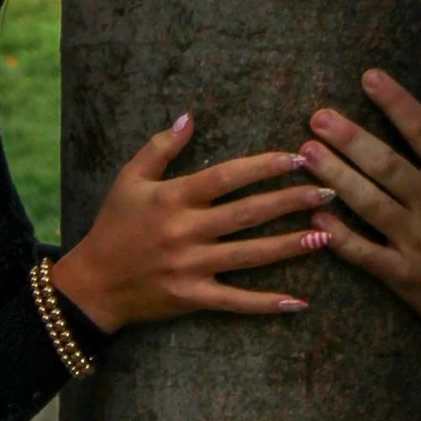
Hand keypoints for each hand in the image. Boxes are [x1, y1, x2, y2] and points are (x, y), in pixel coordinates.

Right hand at [52, 118, 334, 331]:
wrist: (92, 284)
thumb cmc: (113, 225)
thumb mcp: (129, 179)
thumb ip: (160, 147)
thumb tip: (190, 117)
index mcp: (174, 198)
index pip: (227, 177)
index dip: (263, 166)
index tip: (296, 157)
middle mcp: (187, 231)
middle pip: (248, 214)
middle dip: (290, 202)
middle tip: (328, 191)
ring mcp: (192, 267)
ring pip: (250, 255)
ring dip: (290, 246)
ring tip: (326, 234)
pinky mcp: (193, 297)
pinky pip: (235, 301)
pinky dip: (266, 303)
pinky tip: (298, 302)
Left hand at [301, 73, 420, 338]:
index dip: (396, 102)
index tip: (368, 78)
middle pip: (385, 165)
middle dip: (349, 139)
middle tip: (318, 118)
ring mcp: (416, 240)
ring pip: (369, 203)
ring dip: (335, 176)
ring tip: (306, 153)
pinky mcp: (403, 274)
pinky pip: (365, 252)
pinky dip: (339, 236)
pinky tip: (316, 216)